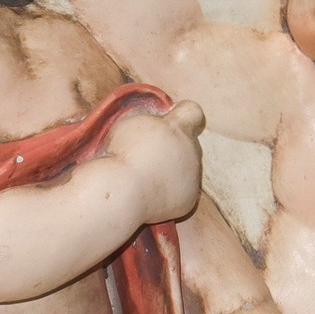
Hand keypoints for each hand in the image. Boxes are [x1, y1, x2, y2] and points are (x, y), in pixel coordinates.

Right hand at [105, 99, 204, 225]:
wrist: (123, 192)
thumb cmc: (121, 156)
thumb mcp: (133, 125)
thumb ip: (153, 121)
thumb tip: (162, 123)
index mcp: (178, 128)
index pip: (193, 112)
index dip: (182, 115)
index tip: (168, 123)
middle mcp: (191, 151)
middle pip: (188, 143)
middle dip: (172, 146)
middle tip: (146, 155)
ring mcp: (192, 178)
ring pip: (186, 168)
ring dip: (170, 170)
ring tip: (145, 177)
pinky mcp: (189, 201)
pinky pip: (181, 192)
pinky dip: (167, 192)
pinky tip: (149, 194)